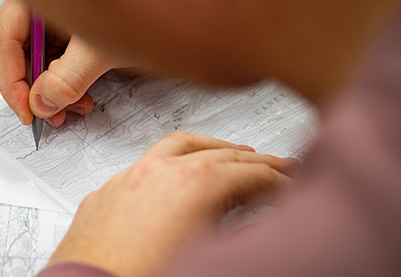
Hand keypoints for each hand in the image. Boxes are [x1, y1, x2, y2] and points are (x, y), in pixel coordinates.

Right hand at [0, 0, 117, 126]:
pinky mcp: (68, 26)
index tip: (26, 112)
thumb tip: (40, 104)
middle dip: (32, 89)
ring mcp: (51, 12)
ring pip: (36, 57)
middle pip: (16, 51)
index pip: (4, 41)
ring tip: (75, 108)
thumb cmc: (140, 2)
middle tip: (48, 116)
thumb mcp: (101, 47)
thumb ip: (68, 79)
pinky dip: (65, 80)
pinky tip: (82, 96)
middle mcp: (37, 0)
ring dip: (51, 89)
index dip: (11, 82)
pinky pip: (54, 57)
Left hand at [49, 132, 298, 276]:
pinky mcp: (107, 193)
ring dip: (212, 148)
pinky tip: (178, 170)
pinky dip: (172, 161)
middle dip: (255, 161)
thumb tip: (260, 222)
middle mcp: (159, 173)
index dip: (280, 180)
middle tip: (279, 166)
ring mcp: (129, 178)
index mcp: (192, 184)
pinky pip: (146, 163)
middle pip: (221, 155)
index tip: (293, 185)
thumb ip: (241, 230)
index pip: (251, 174)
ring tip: (233, 153)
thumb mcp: (209, 254)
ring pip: (178, 146)